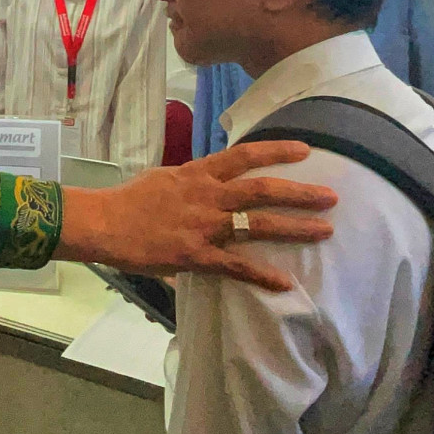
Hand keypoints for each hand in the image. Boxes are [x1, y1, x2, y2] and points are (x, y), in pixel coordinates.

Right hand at [54, 141, 335, 291]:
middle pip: (261, 190)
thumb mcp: (162, 178)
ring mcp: (202, 226)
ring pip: (257, 225)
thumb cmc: (127, 200)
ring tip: (324, 230)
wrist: (102, 222)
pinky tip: (285, 283)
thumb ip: (190, 182)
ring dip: (294, 228)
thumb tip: (208, 182)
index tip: (306, 150)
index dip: (276, 152)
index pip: (243, 156)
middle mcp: (205, 196)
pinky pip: (235, 266)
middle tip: (331, 196)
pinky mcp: (194, 255)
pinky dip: (261, 275)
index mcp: (196, 174)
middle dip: (300, 192)